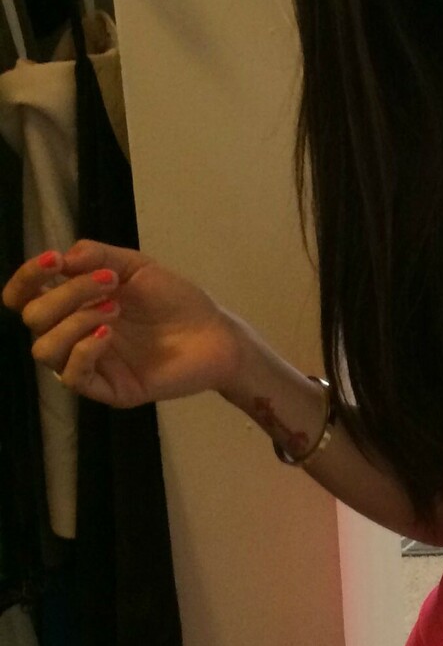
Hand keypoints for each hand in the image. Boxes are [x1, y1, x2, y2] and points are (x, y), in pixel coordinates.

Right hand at [1, 239, 242, 407]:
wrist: (215, 332)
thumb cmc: (175, 299)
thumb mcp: (136, 267)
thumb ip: (98, 256)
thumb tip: (61, 258)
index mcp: (74, 304)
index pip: (25, 295)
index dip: (27, 278)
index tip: (54, 262)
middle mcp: (73, 334)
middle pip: (33, 318)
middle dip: (65, 294)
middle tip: (109, 283)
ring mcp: (89, 363)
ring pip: (44, 350)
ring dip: (74, 321)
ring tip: (115, 309)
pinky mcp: (109, 389)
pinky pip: (72, 377)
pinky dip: (84, 350)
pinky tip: (108, 333)